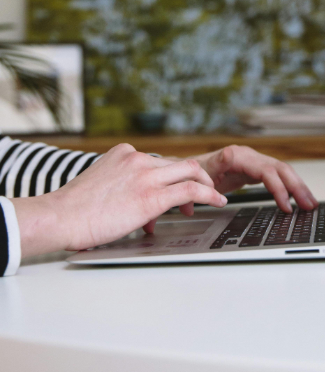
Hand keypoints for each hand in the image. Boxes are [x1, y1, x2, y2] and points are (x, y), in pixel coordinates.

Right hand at [11, 143, 227, 256]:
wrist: (59, 217)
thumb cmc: (71, 209)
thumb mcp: (98, 183)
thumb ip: (119, 184)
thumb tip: (130, 201)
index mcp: (123, 154)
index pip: (159, 161)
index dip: (172, 177)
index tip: (175, 191)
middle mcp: (137, 159)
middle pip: (178, 164)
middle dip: (194, 179)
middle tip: (200, 195)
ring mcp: (146, 175)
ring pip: (191, 171)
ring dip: (206, 186)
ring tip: (215, 198)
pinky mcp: (152, 196)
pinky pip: (191, 190)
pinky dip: (209, 195)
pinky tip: (217, 202)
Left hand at [195, 145, 317, 212]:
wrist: (190, 170)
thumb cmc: (194, 173)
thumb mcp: (200, 172)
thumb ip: (214, 166)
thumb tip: (226, 155)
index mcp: (239, 156)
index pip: (267, 172)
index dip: (279, 188)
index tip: (287, 206)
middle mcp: (250, 156)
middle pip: (281, 169)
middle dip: (297, 188)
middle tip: (309, 206)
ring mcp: (255, 161)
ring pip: (283, 172)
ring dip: (299, 187)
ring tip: (311, 204)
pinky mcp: (256, 169)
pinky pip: (278, 176)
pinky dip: (290, 187)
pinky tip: (298, 198)